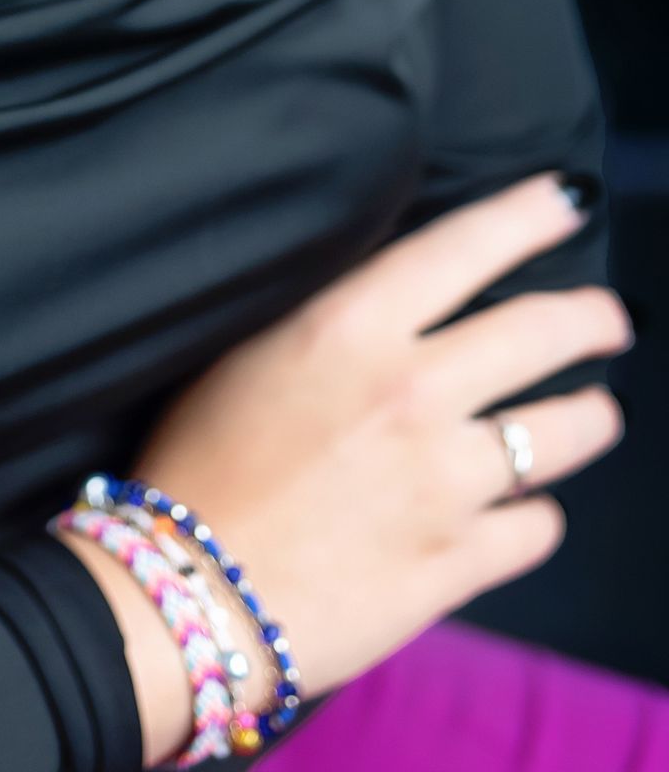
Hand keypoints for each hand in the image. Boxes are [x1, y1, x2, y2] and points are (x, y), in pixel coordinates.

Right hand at [94, 172, 628, 754]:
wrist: (185, 594)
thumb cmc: (198, 462)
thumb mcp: (249, 351)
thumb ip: (332, 318)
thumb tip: (397, 294)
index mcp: (351, 327)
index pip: (467, 246)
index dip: (530, 213)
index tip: (567, 199)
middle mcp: (413, 393)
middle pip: (544, 333)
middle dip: (592, 319)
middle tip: (607, 319)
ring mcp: (445, 483)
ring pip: (567, 433)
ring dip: (588, 417)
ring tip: (590, 414)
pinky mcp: (458, 564)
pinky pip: (539, 527)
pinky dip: (534, 515)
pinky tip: (517, 509)